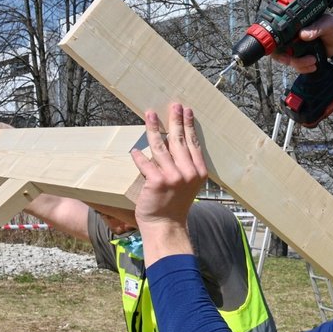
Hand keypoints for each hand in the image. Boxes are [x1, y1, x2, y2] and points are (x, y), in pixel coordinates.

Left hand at [130, 104, 206, 262]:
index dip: (189, 125)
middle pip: (179, 140)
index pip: (193, 143)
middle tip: (173, 104)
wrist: (166, 226)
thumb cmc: (174, 206)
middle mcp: (188, 173)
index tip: (186, 111)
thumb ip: (185, 167)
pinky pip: (146, 163)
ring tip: (149, 114)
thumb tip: (175, 144)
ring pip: (161, 146)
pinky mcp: (157, 182)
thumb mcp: (188, 185)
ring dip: (153, 128)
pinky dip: (139, 157)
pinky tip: (134, 150)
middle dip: (175, 120)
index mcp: (199, 172)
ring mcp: (173, 177)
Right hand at [270, 14, 332, 72]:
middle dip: (286, 58)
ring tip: (312, 61)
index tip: (283, 51)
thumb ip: (316, 28)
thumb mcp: (326, 24)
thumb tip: (303, 34)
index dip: (276, 45)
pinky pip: (298, 67)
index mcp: (296, 27)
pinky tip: (313, 66)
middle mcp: (294, 38)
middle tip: (293, 60)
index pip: (279, 35)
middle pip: (280, 51)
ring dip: (299, 64)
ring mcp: (298, 49)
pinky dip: (304, 69)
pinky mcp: (304, 58)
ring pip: (290, 61)